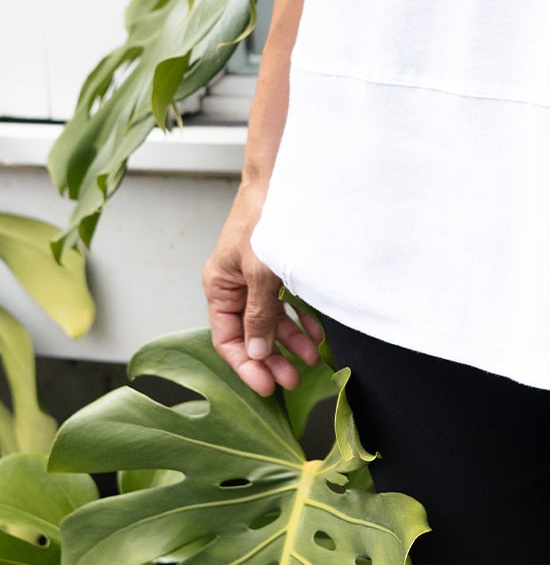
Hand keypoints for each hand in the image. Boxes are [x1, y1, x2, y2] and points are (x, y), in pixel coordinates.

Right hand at [203, 185, 324, 397]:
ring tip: (309, 359)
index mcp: (219, 286)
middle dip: (270, 359)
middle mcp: (234, 285)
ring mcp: (254, 277)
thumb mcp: (260, 271)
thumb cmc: (264, 218)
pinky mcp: (274, 268)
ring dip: (287, 340)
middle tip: (291, 381)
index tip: (266, 387)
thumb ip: (259, 314)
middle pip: (249, 334)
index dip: (245, 365)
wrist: (283, 177)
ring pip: (269, 320)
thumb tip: (256, 353)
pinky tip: (314, 333)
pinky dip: (298, 318)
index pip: (226, 339)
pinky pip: (284, 302)